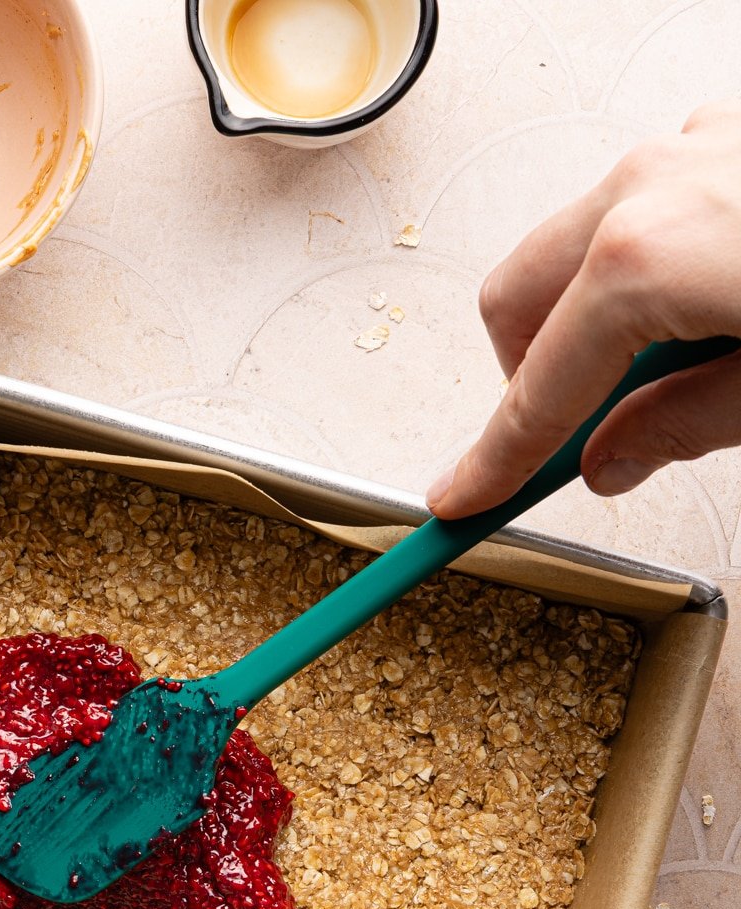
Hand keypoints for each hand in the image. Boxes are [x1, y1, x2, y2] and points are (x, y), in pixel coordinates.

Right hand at [427, 103, 740, 516]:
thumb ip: (683, 426)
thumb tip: (614, 457)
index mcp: (640, 260)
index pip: (535, 395)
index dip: (494, 462)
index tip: (461, 500)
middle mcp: (647, 189)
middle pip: (520, 301)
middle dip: (530, 377)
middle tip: (572, 436)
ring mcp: (685, 151)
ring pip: (579, 251)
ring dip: (596, 320)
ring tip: (672, 366)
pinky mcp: (723, 140)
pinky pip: (642, 208)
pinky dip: (647, 269)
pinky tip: (708, 305)